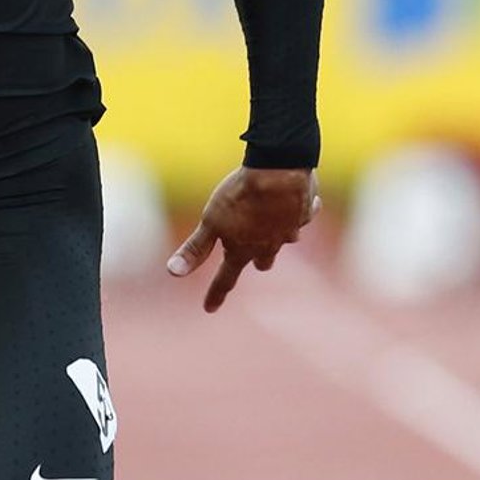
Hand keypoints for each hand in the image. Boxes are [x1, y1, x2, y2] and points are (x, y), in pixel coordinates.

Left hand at [168, 166, 319, 312]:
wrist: (279, 170)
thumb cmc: (241, 196)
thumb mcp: (211, 221)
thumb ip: (195, 248)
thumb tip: (173, 272)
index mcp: (243, 249)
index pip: (226, 278)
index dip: (215, 294)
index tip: (209, 308)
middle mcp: (269, 245)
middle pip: (263, 261)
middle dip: (256, 259)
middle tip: (251, 255)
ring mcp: (290, 229)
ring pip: (285, 239)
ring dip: (278, 235)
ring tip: (273, 222)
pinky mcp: (305, 210)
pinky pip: (304, 213)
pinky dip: (300, 210)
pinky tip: (300, 199)